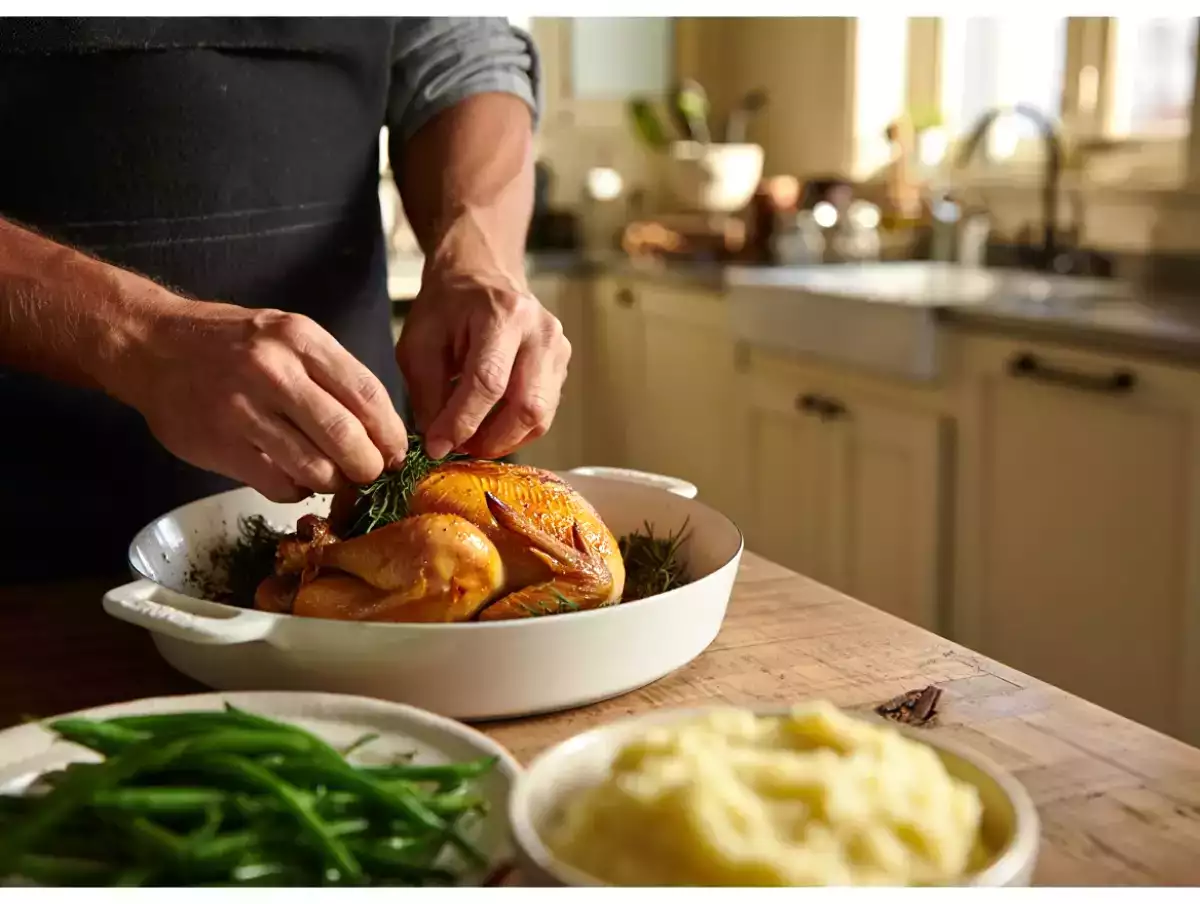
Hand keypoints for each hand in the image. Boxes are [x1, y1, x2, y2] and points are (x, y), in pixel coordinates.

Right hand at [112, 299, 409, 501]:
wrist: (150, 344)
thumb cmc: (231, 343)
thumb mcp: (288, 335)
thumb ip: (333, 375)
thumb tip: (382, 429)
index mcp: (300, 339)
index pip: (367, 393)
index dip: (391, 432)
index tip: (399, 452)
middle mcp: (273, 371)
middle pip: (346, 436)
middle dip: (370, 466)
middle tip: (372, 473)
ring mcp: (243, 410)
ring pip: (315, 468)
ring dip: (335, 482)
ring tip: (335, 477)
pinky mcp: (221, 445)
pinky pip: (279, 484)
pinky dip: (298, 490)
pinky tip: (295, 478)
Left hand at [397, 275, 570, 460]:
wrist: (482, 275)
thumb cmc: (447, 307)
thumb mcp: (419, 343)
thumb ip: (427, 394)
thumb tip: (439, 443)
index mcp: (502, 315)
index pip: (489, 382)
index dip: (463, 422)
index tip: (438, 446)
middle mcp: (541, 331)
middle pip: (528, 405)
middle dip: (491, 439)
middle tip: (460, 448)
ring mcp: (559, 348)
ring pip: (541, 416)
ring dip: (505, 439)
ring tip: (473, 439)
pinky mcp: (562, 365)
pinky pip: (545, 413)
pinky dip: (516, 429)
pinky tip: (491, 425)